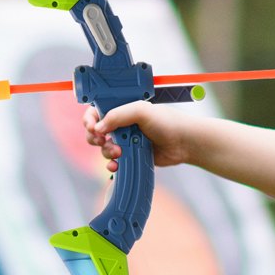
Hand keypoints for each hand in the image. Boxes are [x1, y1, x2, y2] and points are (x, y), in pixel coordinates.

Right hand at [83, 101, 202, 172]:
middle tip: (102, 140)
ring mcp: (126, 141)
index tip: (92, 127)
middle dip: (95, 138)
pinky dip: (112, 165)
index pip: (96, 112)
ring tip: (118, 152)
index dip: (89, 120)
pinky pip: (115, 162)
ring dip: (106, 152)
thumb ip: (117, 115)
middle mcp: (121, 124)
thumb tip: (98, 129)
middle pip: (95, 132)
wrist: (184, 143)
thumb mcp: (141, 111)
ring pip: (104, 148)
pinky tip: (116, 166)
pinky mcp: (132, 156)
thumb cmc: (166, 122)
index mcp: (121, 108)